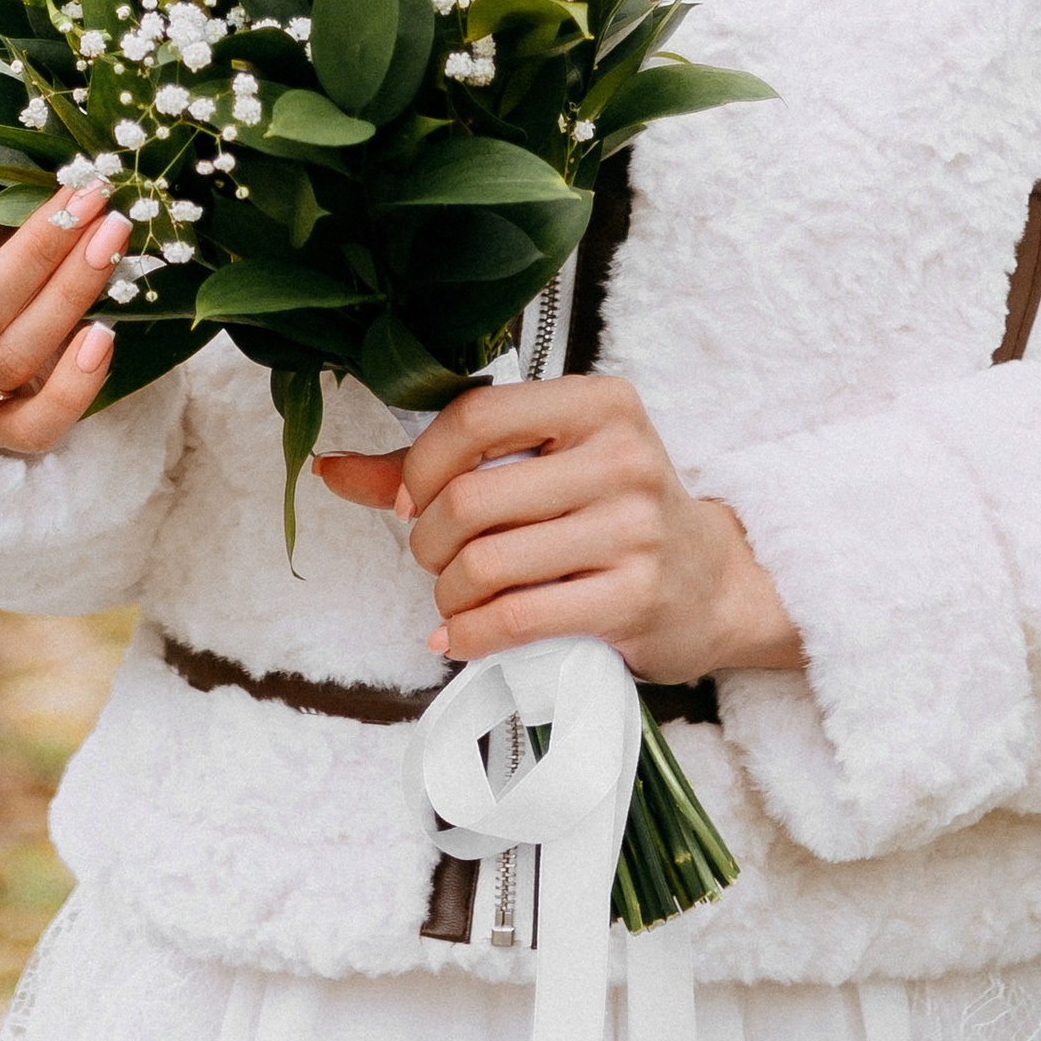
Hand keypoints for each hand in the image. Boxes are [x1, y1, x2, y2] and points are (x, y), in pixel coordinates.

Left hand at [318, 376, 802, 681]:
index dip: (419, 467)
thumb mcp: (546, 464)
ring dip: (447, 595)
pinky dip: (467, 636)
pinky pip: (515, 620)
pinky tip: (460, 637)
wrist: (711, 583)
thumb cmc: (610, 513)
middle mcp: (621, 456)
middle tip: (433, 559)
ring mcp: (632, 530)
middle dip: (426, 543)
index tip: (410, 502)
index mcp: (598, 402)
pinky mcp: (632, 600)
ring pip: (485, 566)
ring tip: (454, 599)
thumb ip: (442, 463)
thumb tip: (330, 467)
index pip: (473, 418)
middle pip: (469, 501)